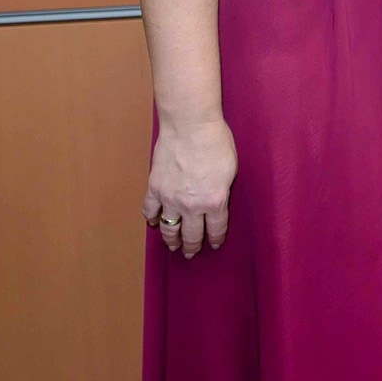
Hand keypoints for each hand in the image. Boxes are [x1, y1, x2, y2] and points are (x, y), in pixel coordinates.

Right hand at [143, 118, 236, 258]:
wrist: (190, 126)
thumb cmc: (216, 142)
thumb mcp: (231, 170)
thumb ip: (223, 190)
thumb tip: (217, 200)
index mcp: (215, 201)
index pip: (216, 229)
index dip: (215, 239)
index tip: (214, 244)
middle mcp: (192, 206)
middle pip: (192, 235)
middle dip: (193, 247)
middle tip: (191, 253)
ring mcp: (170, 199)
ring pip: (169, 228)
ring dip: (171, 240)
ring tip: (173, 246)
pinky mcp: (155, 188)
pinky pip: (150, 210)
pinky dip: (152, 219)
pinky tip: (154, 223)